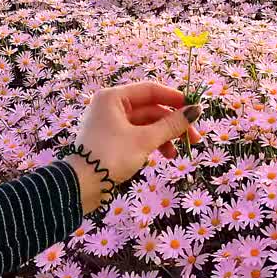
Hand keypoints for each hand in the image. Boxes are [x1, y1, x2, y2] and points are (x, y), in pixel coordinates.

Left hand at [65, 82, 201, 212]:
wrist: (80, 187)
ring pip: (145, 124)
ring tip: (176, 155)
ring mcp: (110, 124)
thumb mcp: (144, 140)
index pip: (150, 90)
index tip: (194, 109)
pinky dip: (151, 144)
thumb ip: (171, 125)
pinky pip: (137, 136)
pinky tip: (163, 156)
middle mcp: (111, 106)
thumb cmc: (111, 156)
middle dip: (172, 124)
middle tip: (194, 139)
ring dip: (163, 137)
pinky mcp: (111, 141)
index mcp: (113, 97)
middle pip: (150, 109)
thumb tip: (196, 110)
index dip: (174, 98)